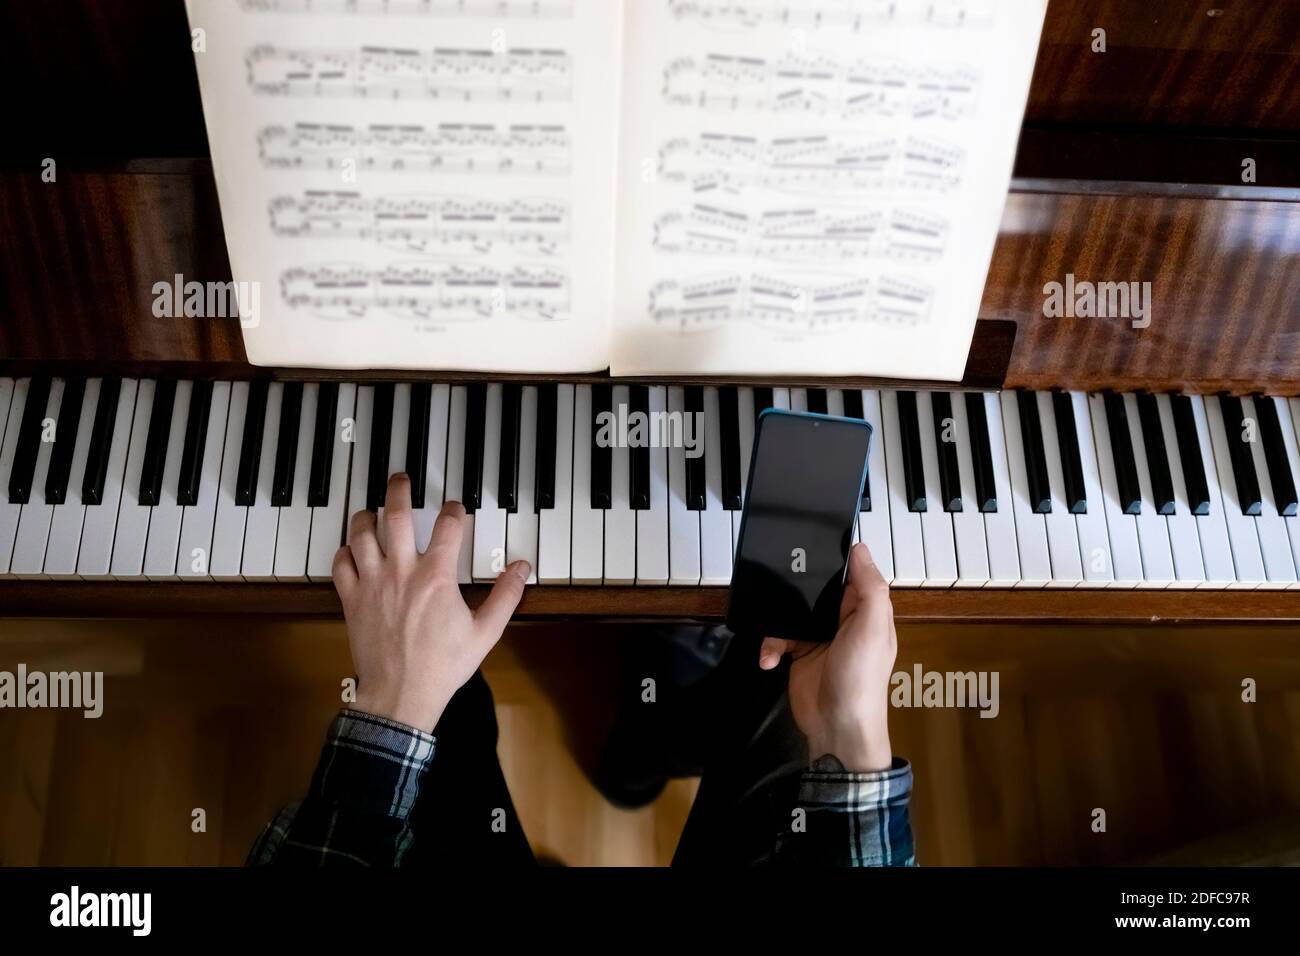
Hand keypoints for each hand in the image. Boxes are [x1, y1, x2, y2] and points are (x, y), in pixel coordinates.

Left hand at [331, 473, 529, 732]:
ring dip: (366, 517)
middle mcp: (401, 572)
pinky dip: (344, 552)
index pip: (447, 526)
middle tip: (401, 479)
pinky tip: (351, 550)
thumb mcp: (485, 632)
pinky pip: (341, 564)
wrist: (401, 695)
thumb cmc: (442, 666)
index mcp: (436, 577)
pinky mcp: (351, 600)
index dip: (454, 511)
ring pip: (361, 534)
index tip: (456, 509)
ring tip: (371, 510)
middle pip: (396, 516)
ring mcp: (372, 584)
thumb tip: (522, 569)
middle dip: (399, 491)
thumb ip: (505, 596)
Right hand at [758, 542, 896, 771]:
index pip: (851, 574)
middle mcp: (844, 620)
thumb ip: (869, 587)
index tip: (809, 545)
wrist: (837, 728)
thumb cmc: (861, 679)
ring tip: (774, 637)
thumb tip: (861, 548)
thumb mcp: (871, 629)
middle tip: (779, 583)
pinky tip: (768, 658)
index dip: (833, 560)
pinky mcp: (799, 653)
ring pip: (792, 611)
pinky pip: (779, 637)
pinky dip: (770, 646)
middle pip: (817, 589)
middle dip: (796, 587)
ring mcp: (820, 637)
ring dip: (778, 620)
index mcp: (866, 610)